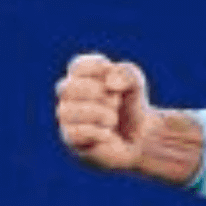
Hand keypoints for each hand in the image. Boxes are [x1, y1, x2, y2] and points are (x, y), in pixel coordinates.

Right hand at [55, 52, 155, 171]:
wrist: (139, 136)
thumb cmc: (130, 105)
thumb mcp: (135, 83)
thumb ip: (126, 74)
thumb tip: (109, 84)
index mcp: (79, 77)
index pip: (78, 66)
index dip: (100, 70)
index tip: (115, 79)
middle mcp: (67, 97)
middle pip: (67, 87)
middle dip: (98, 93)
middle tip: (116, 101)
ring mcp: (66, 118)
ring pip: (66, 112)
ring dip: (99, 114)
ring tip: (113, 119)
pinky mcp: (71, 139)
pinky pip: (74, 133)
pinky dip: (97, 132)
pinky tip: (109, 134)